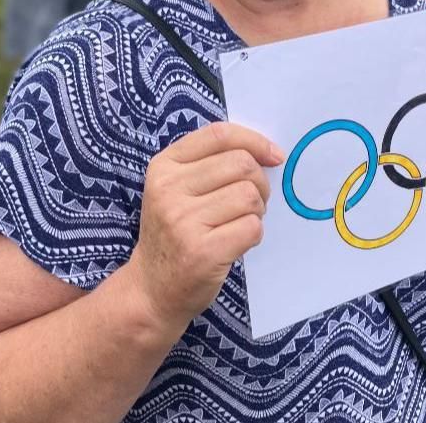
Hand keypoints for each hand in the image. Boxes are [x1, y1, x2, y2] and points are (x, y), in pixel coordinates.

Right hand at [124, 122, 283, 334]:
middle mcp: (168, 190)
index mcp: (164, 166)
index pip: (219, 134)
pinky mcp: (202, 252)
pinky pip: (252, 227)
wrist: (151, 290)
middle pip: (241, 164)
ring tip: (242, 221)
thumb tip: (269, 153)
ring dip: (257, 209)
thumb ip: (212, 163)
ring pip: (249, 196)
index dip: (255, 141)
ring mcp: (183, 221)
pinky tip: (237, 241)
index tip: (275, 155)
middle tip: (254, 201)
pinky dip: (254, 233)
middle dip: (260, 181)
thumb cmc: (175, 233)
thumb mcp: (177, 189)